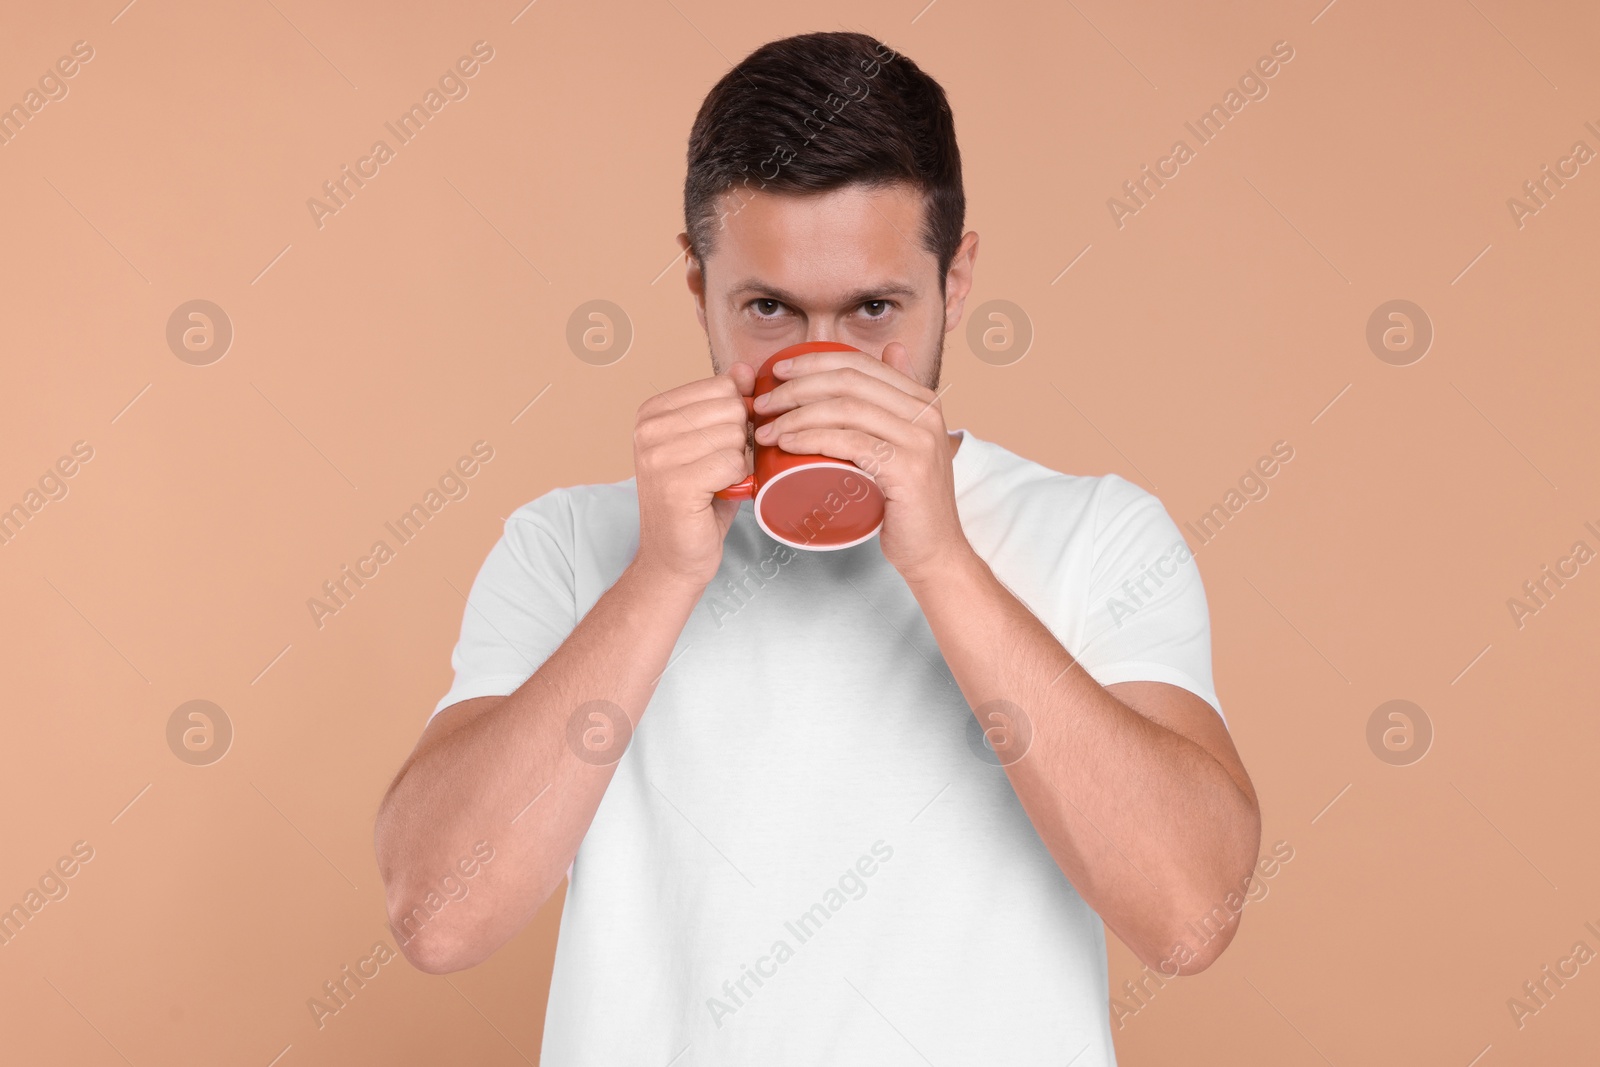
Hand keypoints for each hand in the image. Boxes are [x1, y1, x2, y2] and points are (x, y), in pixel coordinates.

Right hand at [631, 362, 755, 588]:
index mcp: (652, 410)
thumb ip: (726, 404)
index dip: (737, 419)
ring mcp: (656, 455)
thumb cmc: (699, 499)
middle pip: (731, 408)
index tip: (718, 448)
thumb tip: (744, 368)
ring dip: (738, 463)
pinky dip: (737, 481)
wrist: (676, 556)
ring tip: (717, 482)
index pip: (722, 386)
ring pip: (734, 436)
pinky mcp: (673, 483)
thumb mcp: (712, 442)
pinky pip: (732, 463)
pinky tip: (717, 494)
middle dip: (739, 441)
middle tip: (720, 469)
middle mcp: (648, 428)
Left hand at [750, 342, 969, 582]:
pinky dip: (812, 439)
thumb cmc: (907, 501)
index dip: (814, 361)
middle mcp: (925, 413)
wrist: (933, 550)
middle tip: (763, 405)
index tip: (777, 373)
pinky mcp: (907, 469)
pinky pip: (850, 442)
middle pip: (848, 382)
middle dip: (796, 388)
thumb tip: (892, 349)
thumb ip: (899, 399)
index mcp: (922, 399)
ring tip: (766, 431)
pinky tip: (787, 444)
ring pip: (844, 409)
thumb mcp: (907, 440)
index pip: (860, 363)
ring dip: (795, 416)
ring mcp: (918, 440)